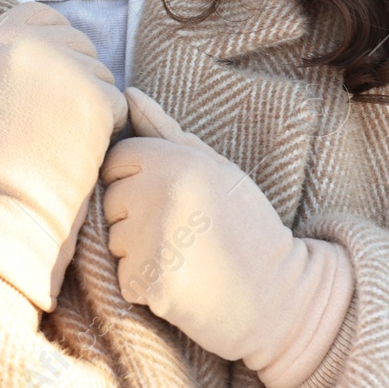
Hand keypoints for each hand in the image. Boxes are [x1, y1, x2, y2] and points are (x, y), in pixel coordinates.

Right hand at [0, 0, 127, 311]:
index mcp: (1, 33)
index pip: (45, 17)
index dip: (45, 52)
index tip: (32, 90)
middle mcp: (35, 43)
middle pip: (77, 42)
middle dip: (69, 75)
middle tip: (42, 119)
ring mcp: (68, 69)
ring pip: (99, 71)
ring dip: (88, 100)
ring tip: (55, 134)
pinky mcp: (97, 98)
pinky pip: (116, 100)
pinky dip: (104, 125)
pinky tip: (75, 147)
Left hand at [99, 87, 354, 387]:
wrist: (278, 294)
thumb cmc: (244, 224)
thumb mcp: (215, 166)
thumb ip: (166, 130)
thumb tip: (128, 94)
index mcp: (176, 160)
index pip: (116, 160)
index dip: (138, 180)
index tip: (172, 199)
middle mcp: (161, 195)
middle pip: (110, 200)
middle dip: (135, 217)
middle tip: (183, 231)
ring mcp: (154, 240)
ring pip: (114, 242)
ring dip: (139, 253)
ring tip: (185, 256)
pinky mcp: (152, 283)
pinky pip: (124, 279)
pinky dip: (146, 286)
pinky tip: (181, 283)